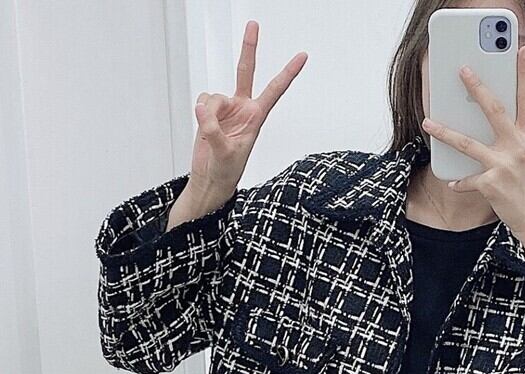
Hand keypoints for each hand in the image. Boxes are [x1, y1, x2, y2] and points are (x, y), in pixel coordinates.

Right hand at [188, 20, 306, 198]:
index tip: (302, 56)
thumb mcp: (225, 153)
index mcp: (256, 117)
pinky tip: (205, 125)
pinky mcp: (211, 110)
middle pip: (246, 71)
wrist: (211, 177)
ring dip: (210, 113)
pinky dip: (201, 112)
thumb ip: (214, 130)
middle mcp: (243, 108)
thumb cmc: (227, 170)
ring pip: (214, 95)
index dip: (288, 72)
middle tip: (254, 24)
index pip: (275, 90)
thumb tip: (203, 107)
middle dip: (249, 47)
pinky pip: (203, 100)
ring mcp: (227, 108)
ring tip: (212, 132)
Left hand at [420, 45, 524, 241]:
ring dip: (444, 132)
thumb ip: (517, 140)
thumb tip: (498, 126)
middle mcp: (518, 147)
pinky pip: (467, 179)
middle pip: (493, 110)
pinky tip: (453, 182)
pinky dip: (459, 181)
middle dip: (476, 87)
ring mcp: (504, 165)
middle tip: (461, 70)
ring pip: (467, 143)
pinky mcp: (491, 184)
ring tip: (427, 123)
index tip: (522, 51)